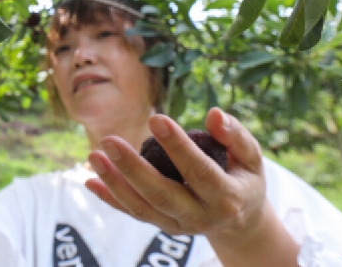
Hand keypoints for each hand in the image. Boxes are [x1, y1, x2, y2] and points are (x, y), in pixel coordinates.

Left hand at [85, 108, 272, 245]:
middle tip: (109, 141)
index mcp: (227, 198)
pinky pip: (133, 214)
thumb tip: (214, 114)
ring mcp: (179, 226)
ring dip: (115, 183)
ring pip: (142, 208)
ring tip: (94, 155)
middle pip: (162, 195)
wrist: (240, 222)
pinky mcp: (163, 227)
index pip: (199, 171)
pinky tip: (89, 180)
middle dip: (133, 168)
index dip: (177, 146)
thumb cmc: (243, 179)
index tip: (156, 118)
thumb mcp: (251, 158)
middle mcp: (201, 216)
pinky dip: (110, 199)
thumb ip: (236, 136)